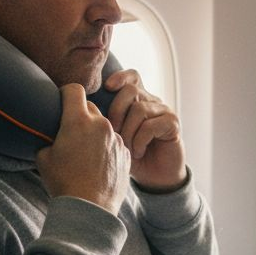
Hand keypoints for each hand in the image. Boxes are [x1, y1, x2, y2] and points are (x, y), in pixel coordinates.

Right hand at [36, 83, 130, 214]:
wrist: (89, 208)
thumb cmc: (63, 183)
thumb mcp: (43, 158)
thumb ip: (48, 138)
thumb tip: (51, 136)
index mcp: (78, 121)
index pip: (74, 89)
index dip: (65, 93)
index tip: (61, 102)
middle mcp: (101, 125)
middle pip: (90, 106)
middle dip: (80, 115)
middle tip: (71, 132)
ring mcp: (116, 139)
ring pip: (104, 126)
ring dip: (95, 133)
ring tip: (85, 153)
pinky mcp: (125, 153)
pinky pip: (114, 142)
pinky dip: (106, 148)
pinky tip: (98, 164)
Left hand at [103, 69, 186, 191]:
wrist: (154, 177)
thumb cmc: (129, 156)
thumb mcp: (112, 137)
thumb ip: (103, 121)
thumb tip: (83, 108)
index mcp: (138, 100)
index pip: (132, 77)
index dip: (120, 77)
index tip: (106, 87)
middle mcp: (152, 102)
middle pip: (131, 90)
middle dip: (116, 112)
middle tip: (112, 133)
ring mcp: (164, 111)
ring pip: (139, 109)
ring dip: (128, 132)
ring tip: (125, 148)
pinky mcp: (173, 124)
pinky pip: (151, 125)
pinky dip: (140, 141)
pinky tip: (138, 152)